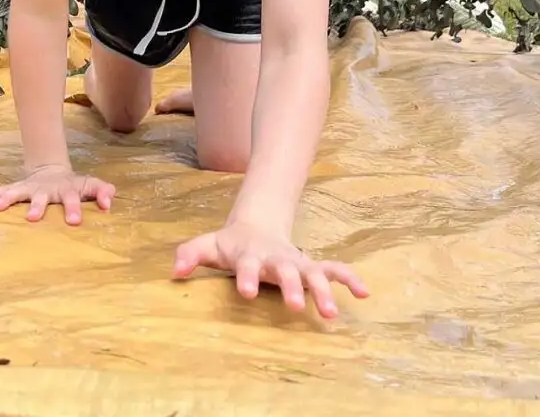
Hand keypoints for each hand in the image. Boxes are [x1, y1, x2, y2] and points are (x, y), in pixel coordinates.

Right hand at [0, 165, 114, 224]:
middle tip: (32, 218)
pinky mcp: (19, 188)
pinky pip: (7, 191)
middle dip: (37, 207)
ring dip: (8, 199)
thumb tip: (108, 203)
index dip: (74, 208)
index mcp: (67, 190)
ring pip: (19, 192)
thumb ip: (103, 192)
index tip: (75, 222)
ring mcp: (32, 188)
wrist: (51, 171)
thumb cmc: (75, 186)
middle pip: (42, 197)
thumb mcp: (91, 185)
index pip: (73, 198)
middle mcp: (48, 189)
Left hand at [172, 221, 367, 318]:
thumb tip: (175, 271)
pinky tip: (364, 293)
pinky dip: (350, 279)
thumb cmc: (230, 244)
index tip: (245, 292)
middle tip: (295, 306)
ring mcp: (297, 262)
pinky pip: (335, 270)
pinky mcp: (312, 266)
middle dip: (292, 287)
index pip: (248, 265)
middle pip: (287, 271)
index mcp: (251, 255)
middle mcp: (278, 259)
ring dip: (324, 291)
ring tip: (332, 313)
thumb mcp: (208, 246)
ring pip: (315, 273)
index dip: (246, 277)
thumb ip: (190, 254)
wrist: (257, 225)